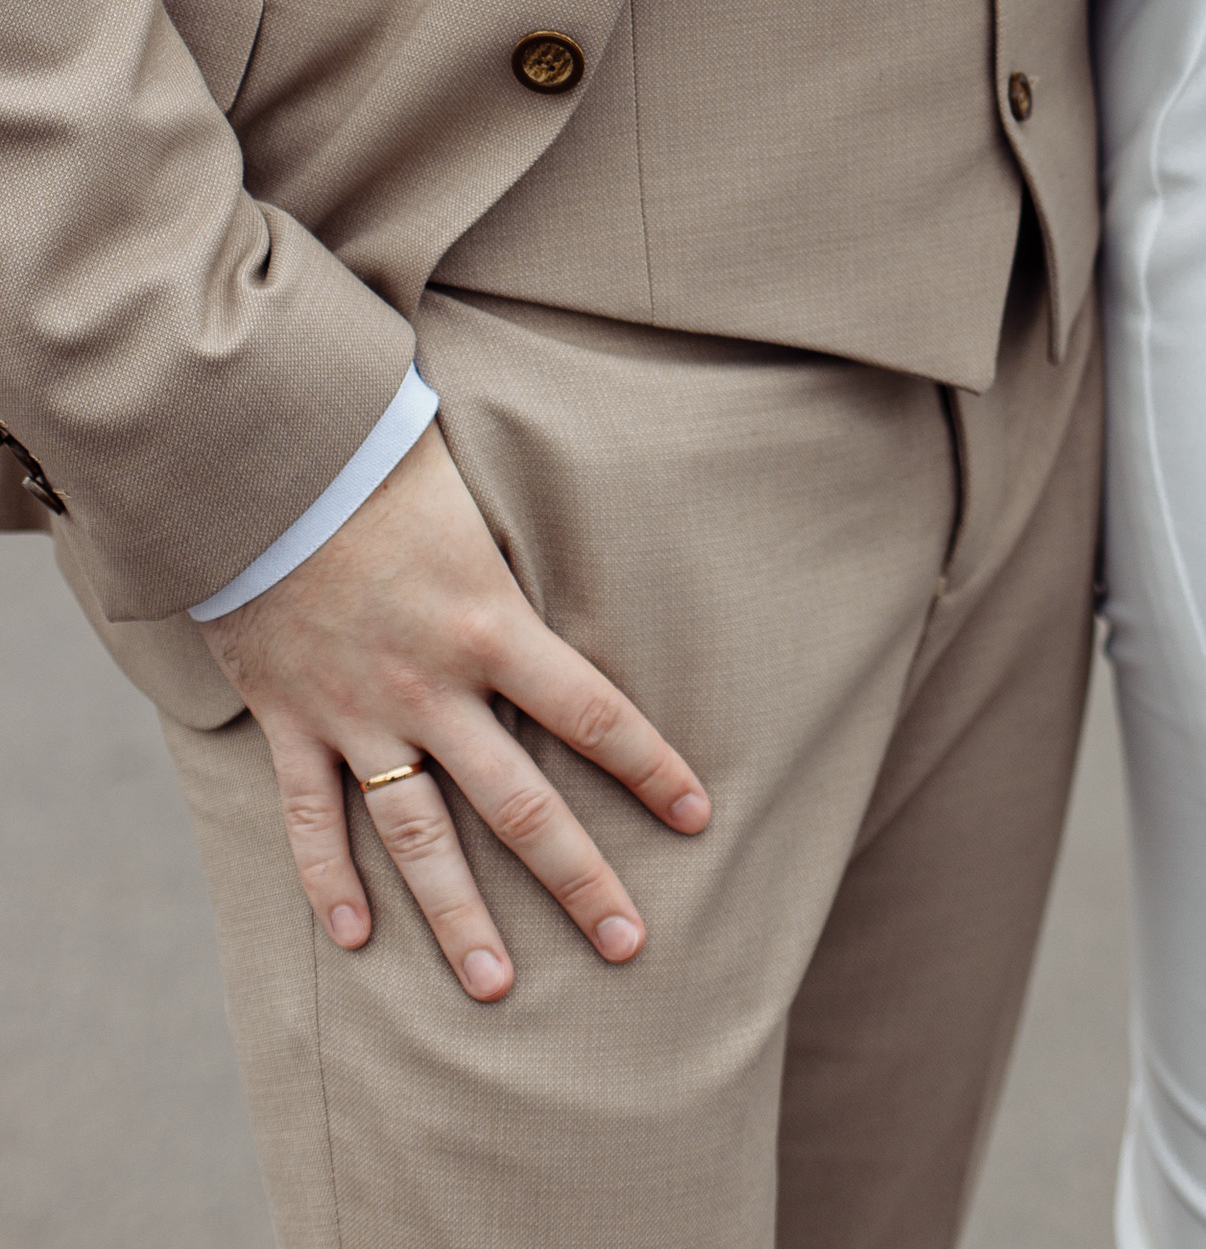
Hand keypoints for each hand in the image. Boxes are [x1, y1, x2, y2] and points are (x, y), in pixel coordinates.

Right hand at [200, 421, 708, 1000]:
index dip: (651, 767)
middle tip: (626, 943)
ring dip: (457, 916)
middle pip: (520, 802)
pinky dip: (329, 880)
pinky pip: (312, 817)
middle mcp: (432, 685)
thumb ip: (514, 565)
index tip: (698, 817)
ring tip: (495, 986)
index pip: (594, 712)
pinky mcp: (291, 719)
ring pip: (418, 836)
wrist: (267, 463)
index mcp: (492, 625)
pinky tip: (356, 938)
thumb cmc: (382, 461)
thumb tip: (570, 580)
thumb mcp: (475, 506)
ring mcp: (358, 712)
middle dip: (577, 878)